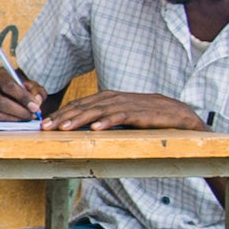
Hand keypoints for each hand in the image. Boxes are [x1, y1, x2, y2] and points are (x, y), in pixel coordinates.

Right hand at [0, 63, 48, 122]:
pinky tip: (18, 122)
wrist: (10, 97)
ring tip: (27, 119)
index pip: (8, 86)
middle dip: (19, 111)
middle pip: (0, 101)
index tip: (35, 107)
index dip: (23, 97)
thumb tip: (36, 101)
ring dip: (14, 119)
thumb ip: (37, 92)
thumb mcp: (32, 88)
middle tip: (32, 116)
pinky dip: (7, 124)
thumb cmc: (22, 90)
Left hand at [44, 88, 205, 131]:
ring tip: (63, 128)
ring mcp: (130, 105)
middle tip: (45, 127)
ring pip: (99, 111)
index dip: (62, 113)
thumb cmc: (151, 118)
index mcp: (111, 98)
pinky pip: (122, 117)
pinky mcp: (143, 114)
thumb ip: (105, 120)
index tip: (44, 125)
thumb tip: (82, 129)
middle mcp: (117, 99)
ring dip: (79, 119)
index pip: (81, 104)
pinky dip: (108, 121)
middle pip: (85, 106)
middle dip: (63, 116)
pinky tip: (95, 128)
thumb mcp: (124, 118)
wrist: (183, 117)